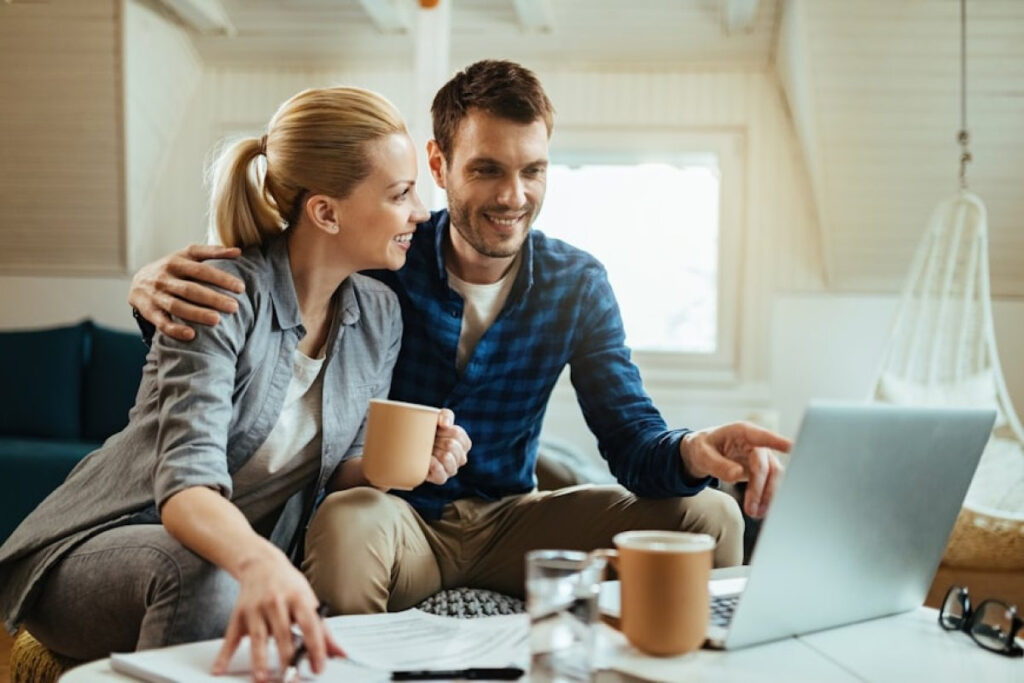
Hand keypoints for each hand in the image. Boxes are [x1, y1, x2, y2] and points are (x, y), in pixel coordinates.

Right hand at [128, 244, 244, 340]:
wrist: (137, 282)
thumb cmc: (172, 268)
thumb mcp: (187, 255)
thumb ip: (211, 252)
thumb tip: (238, 251)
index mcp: (176, 263)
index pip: (201, 270)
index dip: (221, 278)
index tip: (240, 288)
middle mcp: (165, 279)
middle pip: (190, 289)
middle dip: (213, 298)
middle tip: (234, 307)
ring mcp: (156, 296)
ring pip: (176, 306)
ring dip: (197, 314)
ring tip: (217, 320)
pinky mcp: (149, 312)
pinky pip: (162, 323)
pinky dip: (175, 329)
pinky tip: (192, 335)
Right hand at [211, 547, 343, 681]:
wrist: (261, 563)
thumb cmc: (288, 584)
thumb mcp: (309, 600)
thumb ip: (323, 629)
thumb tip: (339, 652)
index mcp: (298, 598)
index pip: (309, 625)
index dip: (315, 647)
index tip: (318, 666)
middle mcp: (277, 602)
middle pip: (283, 633)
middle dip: (287, 659)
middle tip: (291, 678)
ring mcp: (256, 608)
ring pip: (258, 636)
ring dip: (259, 659)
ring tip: (262, 678)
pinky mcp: (239, 614)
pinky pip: (230, 637)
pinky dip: (224, 654)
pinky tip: (220, 669)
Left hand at [424, 409, 470, 484]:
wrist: (411, 447)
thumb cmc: (428, 432)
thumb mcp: (438, 418)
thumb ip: (445, 415)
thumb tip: (446, 424)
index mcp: (464, 443)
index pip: (457, 434)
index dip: (443, 430)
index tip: (436, 430)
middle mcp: (461, 458)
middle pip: (451, 445)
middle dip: (437, 440)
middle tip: (430, 441)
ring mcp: (452, 469)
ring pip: (447, 459)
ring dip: (434, 452)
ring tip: (428, 450)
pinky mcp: (441, 479)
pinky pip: (442, 476)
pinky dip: (433, 466)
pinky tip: (428, 459)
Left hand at [679, 423, 791, 518]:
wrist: (702, 454)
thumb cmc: (702, 448)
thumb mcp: (702, 455)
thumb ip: (718, 464)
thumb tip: (737, 474)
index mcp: (742, 432)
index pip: (762, 436)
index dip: (776, 441)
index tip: (791, 446)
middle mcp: (756, 443)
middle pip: (767, 466)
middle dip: (761, 488)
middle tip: (751, 509)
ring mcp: (761, 457)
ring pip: (773, 477)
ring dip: (767, 496)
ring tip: (755, 513)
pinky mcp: (762, 470)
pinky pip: (770, 484)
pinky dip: (766, 498)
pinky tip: (759, 510)